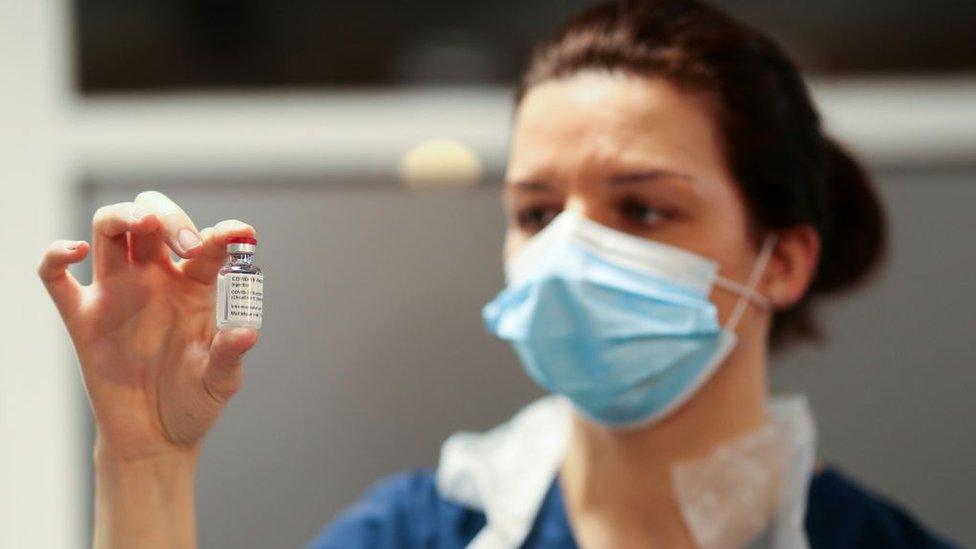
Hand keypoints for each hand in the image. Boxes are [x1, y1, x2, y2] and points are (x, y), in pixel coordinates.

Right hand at [38, 191, 258, 461]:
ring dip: (125, 215)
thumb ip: (229, 355)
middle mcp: (156, 281)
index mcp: (196, 287)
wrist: (157, 439)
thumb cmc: (194, 403)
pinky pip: (56, 278)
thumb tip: (246, 333)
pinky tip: (74, 251)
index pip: (208, 244)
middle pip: (153, 220)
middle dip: (171, 217)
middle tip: (189, 245)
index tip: (243, 234)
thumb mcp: (220, 381)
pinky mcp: (84, 319)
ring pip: (110, 230)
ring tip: (146, 224)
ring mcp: (117, 295)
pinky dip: (56, 256)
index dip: (225, 232)